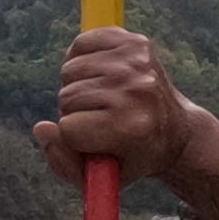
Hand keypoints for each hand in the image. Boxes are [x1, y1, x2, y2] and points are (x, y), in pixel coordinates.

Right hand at [35, 27, 192, 188]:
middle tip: (101, 118)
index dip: (74, 138)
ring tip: (102, 98)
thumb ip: (62, 162)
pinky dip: (80, 58)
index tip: (97, 140)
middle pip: (66, 98)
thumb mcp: (100, 177)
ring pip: (69, 71)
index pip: (67, 127)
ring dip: (77, 86)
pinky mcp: (136, 43)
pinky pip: (82, 43)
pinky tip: (98, 74)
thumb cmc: (132, 156)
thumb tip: (41, 128)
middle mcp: (136, 91)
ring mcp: (137, 63)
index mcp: (129, 127)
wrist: (177, 131)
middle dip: (75, 112)